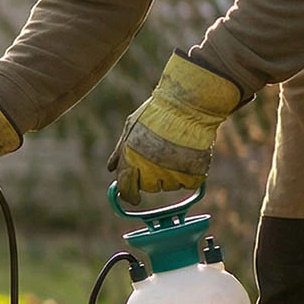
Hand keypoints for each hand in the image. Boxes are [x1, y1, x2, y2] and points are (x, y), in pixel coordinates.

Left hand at [108, 51, 245, 203]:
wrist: (188, 105)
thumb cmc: (157, 112)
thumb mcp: (130, 127)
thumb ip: (120, 152)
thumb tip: (111, 169)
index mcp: (131, 160)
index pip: (126, 190)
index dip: (129, 195)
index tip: (133, 198)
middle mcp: (149, 170)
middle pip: (149, 187)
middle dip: (153, 177)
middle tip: (161, 157)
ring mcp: (171, 173)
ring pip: (169, 185)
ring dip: (172, 174)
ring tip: (176, 150)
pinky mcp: (192, 174)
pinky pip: (189, 183)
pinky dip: (190, 175)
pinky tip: (189, 156)